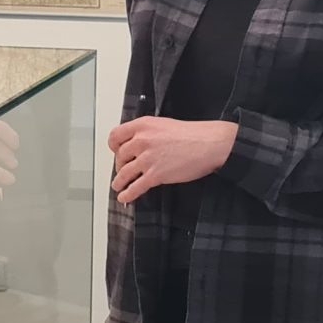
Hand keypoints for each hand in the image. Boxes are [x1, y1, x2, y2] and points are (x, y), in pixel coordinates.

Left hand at [108, 117, 237, 204]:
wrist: (208, 144)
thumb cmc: (192, 135)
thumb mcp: (163, 125)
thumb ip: (147, 133)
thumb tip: (138, 144)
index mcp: (143, 125)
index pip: (116, 136)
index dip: (113, 146)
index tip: (115, 151)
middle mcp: (142, 140)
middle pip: (119, 156)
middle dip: (120, 165)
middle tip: (123, 170)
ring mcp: (147, 158)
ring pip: (124, 173)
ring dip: (119, 182)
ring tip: (117, 186)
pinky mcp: (155, 175)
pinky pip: (135, 187)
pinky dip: (127, 194)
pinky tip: (124, 197)